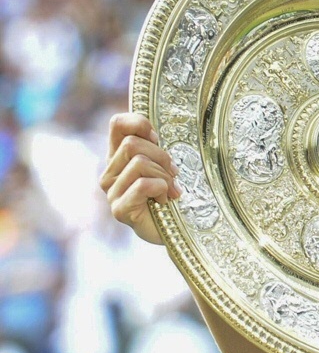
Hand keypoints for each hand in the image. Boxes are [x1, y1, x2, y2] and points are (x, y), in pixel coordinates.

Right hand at [99, 113, 180, 244]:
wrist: (175, 228)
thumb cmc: (171, 193)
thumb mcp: (164, 163)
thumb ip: (155, 146)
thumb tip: (155, 131)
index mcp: (119, 156)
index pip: (117, 124)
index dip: (139, 124)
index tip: (157, 138)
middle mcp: (110, 172)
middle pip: (132, 144)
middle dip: (161, 156)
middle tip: (173, 173)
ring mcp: (112, 192)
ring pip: (139, 163)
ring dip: (164, 176)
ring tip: (170, 190)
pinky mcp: (119, 209)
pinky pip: (143, 185)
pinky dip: (161, 189)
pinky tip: (164, 200)